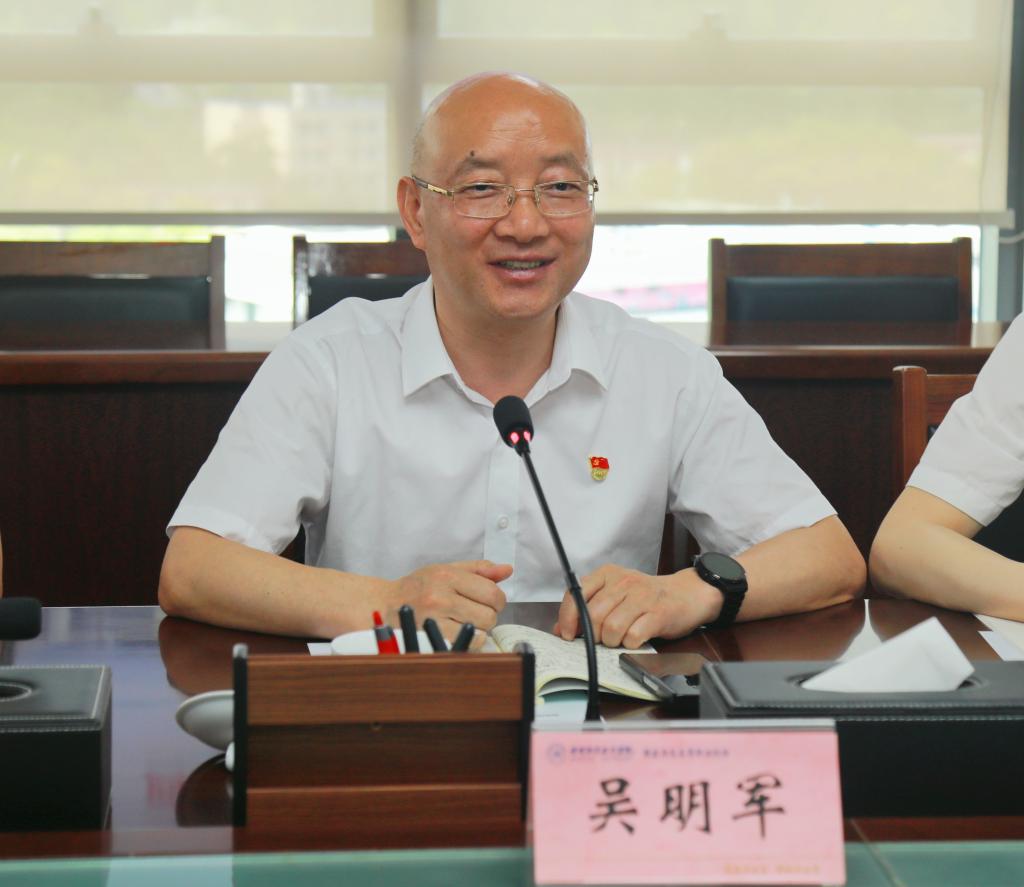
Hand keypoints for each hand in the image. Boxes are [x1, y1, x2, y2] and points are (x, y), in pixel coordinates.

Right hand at [383, 559, 510, 644]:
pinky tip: (457, 633)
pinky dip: (468, 641)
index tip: (488, 601)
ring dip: (478, 629)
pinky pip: (468, 644)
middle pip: (489, 614)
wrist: (384, 606)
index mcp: (446, 576)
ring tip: (464, 622)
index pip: (492, 592)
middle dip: (488, 614)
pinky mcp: (430, 638)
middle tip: (473, 612)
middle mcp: (440, 597)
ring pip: (480, 630)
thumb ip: (479, 570)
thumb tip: (507, 570)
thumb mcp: (446, 570)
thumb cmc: (418, 587)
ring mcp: (435, 620)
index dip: (497, 599)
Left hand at [554, 564, 719, 648]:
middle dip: (593, 635)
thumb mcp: (615, 596)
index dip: (568, 618)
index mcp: (607, 574)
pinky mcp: (658, 613)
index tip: (567, 634)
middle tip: (601, 639)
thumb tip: (561, 629)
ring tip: (620, 638)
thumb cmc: (647, 597)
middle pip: (593, 615)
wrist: (687, 593)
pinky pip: (633, 636)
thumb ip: (588, 609)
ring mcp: (641, 597)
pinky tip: (635, 639)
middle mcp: (623, 582)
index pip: (576, 594)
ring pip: (611, 628)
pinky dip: (630, 644)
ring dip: (612, 641)